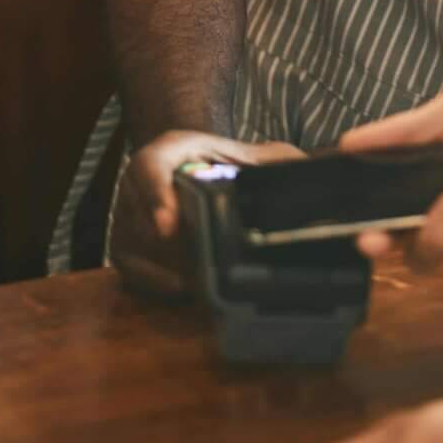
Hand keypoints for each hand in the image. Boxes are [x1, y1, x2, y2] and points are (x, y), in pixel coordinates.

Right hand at [108, 129, 302, 296]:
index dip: (157, 195)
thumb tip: (319, 178)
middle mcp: (136, 185)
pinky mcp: (123, 251)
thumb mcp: (253, 155)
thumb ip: (280, 163)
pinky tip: (194, 290)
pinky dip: (164, 287)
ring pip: (143, 255)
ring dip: (176, 270)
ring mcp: (124, 220)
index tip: (170, 224)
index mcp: (167, 152)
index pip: (151, 168)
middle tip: (215, 268)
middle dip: (183, 250)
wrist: (193, 169)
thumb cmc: (227, 162)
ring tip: (212, 282)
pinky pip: (137, 276)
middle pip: (148, 225)